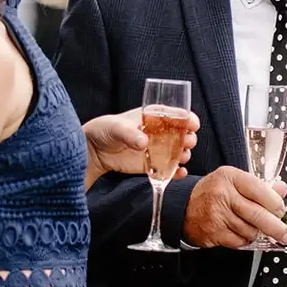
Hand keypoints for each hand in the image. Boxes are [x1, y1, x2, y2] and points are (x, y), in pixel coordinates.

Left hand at [84, 107, 198, 180]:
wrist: (93, 150)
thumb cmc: (104, 130)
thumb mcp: (116, 127)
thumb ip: (130, 134)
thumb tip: (144, 143)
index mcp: (152, 116)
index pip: (175, 114)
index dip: (186, 118)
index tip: (193, 124)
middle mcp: (159, 132)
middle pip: (181, 134)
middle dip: (188, 138)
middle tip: (187, 142)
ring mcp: (157, 149)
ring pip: (178, 151)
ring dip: (184, 154)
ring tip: (182, 157)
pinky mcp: (152, 165)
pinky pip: (168, 169)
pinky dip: (176, 172)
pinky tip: (179, 173)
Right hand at [182, 166, 286, 248]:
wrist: (184, 208)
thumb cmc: (213, 193)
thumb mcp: (234, 181)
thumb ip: (260, 186)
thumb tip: (282, 189)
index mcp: (230, 177)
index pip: (259, 190)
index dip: (275, 203)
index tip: (281, 210)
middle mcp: (223, 194)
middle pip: (258, 214)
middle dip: (276, 228)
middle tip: (285, 234)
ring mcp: (218, 215)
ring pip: (250, 231)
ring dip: (257, 233)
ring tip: (255, 228)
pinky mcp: (214, 233)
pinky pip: (240, 241)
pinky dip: (245, 240)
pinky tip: (242, 233)